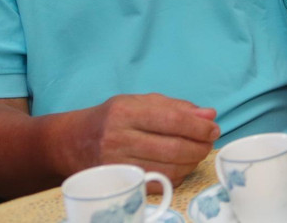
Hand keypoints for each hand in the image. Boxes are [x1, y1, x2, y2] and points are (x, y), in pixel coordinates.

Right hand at [66, 94, 218, 183]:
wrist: (72, 142)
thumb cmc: (113, 118)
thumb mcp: (140, 102)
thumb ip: (176, 107)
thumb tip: (209, 115)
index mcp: (126, 112)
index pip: (173, 120)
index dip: (199, 127)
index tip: (214, 129)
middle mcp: (118, 139)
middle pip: (173, 149)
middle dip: (200, 147)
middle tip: (208, 143)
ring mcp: (117, 165)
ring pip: (169, 169)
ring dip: (192, 163)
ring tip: (197, 153)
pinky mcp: (119, 183)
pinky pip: (158, 184)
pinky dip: (177, 176)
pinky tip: (180, 166)